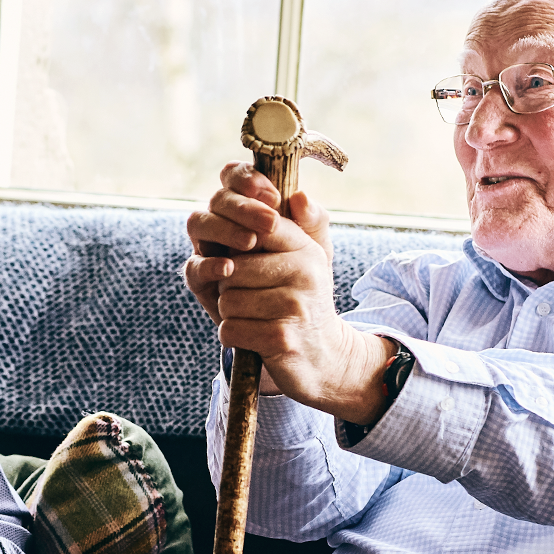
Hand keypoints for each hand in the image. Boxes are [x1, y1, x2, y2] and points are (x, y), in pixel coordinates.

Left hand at [183, 163, 393, 422]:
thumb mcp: (307, 258)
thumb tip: (298, 196)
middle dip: (231, 283)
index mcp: (307, 248)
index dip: (237, 236)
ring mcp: (295, 306)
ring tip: (254, 316)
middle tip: (250, 295)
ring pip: (228, 299)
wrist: (324, 357)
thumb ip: (300, 223)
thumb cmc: (303, 301)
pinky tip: (253, 337)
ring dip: (231, 312)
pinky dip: (233, 336)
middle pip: (233, 266)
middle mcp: (306, 273)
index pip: (260, 224)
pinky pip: (230, 329)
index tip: (238, 253)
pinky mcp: (282, 339)